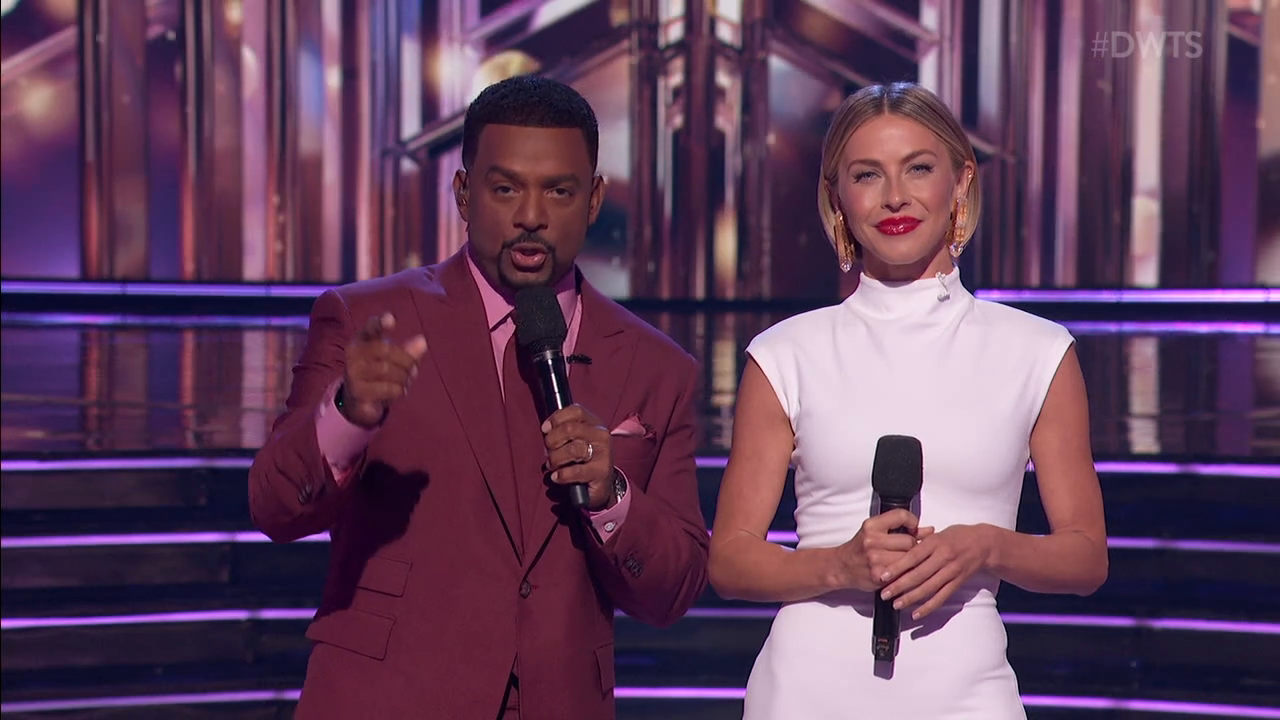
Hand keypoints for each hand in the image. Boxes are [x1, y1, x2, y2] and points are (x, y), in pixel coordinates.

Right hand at [340, 313, 427, 428]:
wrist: (357, 400)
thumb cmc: (378, 374)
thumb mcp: (393, 360)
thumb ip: (408, 350)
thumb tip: (422, 341)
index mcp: (361, 340)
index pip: (371, 327)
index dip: (380, 322)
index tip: (392, 319)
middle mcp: (353, 353)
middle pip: (387, 350)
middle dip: (406, 361)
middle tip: (413, 370)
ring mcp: (353, 372)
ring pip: (388, 370)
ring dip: (404, 378)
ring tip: (405, 382)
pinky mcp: (357, 391)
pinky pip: (387, 389)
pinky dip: (398, 391)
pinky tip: (397, 391)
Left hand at [541, 405, 615, 509]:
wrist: (601, 484)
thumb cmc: (582, 459)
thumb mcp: (576, 440)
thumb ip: (563, 430)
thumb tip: (546, 429)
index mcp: (594, 423)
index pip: (576, 411)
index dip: (556, 418)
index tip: (545, 429)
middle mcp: (601, 435)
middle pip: (570, 429)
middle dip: (552, 441)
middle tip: (548, 452)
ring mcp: (603, 453)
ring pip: (572, 449)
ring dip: (555, 459)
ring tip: (552, 466)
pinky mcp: (601, 472)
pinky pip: (575, 471)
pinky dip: (561, 475)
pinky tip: (557, 477)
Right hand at [833, 510, 934, 592]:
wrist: (841, 567)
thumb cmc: (860, 548)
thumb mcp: (875, 532)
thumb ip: (901, 529)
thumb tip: (929, 531)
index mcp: (871, 526)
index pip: (901, 516)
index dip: (913, 522)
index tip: (914, 529)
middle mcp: (872, 541)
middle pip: (909, 541)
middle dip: (913, 546)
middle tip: (908, 550)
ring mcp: (875, 559)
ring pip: (909, 558)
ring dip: (910, 561)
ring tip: (905, 562)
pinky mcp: (879, 576)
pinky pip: (903, 573)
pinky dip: (905, 573)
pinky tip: (901, 572)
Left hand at [878, 524, 993, 619]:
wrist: (983, 544)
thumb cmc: (956, 536)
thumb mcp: (936, 533)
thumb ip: (918, 543)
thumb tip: (897, 551)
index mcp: (935, 543)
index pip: (913, 556)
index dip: (897, 567)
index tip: (883, 576)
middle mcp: (943, 557)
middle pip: (919, 575)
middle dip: (899, 586)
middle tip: (884, 594)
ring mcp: (952, 571)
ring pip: (929, 588)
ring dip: (911, 598)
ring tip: (896, 605)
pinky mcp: (958, 583)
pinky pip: (941, 597)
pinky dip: (928, 607)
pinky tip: (916, 613)